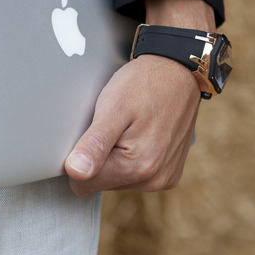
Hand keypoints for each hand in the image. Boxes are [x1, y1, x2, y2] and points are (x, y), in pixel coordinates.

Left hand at [64, 54, 200, 194]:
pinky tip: (142, 133)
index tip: (93, 133)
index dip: (80, 158)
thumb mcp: (113, 107)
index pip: (82, 183)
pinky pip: (138, 176)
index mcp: (135, 166)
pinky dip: (134, 157)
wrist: (179, 71)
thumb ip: (95, 143)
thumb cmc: (144, 84)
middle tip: (113, 126)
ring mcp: (164, 178)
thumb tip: (76, 172)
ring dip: (117, 157)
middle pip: (102, 183)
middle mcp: (153, 179)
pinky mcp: (170, 174)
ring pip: (118, 180)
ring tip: (128, 127)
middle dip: (101, 157)